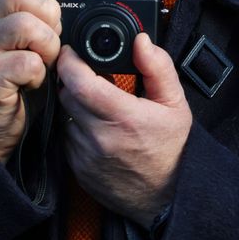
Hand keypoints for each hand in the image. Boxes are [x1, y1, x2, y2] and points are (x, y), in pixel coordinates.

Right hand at [0, 0, 63, 163]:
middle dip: (48, 13)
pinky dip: (39, 73)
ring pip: (23, 24)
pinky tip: (35, 81)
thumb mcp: (35, 38)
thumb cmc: (23, 75)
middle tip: (53, 36)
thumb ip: (48, 15)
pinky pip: (25, 63)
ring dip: (47, 44)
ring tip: (46, 60)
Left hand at [58, 33, 191, 227]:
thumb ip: (157, 67)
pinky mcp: (77, 169)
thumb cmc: (172, 148)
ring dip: (74, 106)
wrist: (168, 198)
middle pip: (66, 95)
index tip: (71, 51)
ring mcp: (85, 156)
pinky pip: (66, 138)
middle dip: (73, 81)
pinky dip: (76, 128)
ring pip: (64, 116)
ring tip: (98, 107)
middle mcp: (100, 138)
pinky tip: (96, 130)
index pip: (79, 82)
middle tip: (90, 77)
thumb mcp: (174, 103)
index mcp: (123, 118)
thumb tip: (140, 41)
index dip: (69, 62)